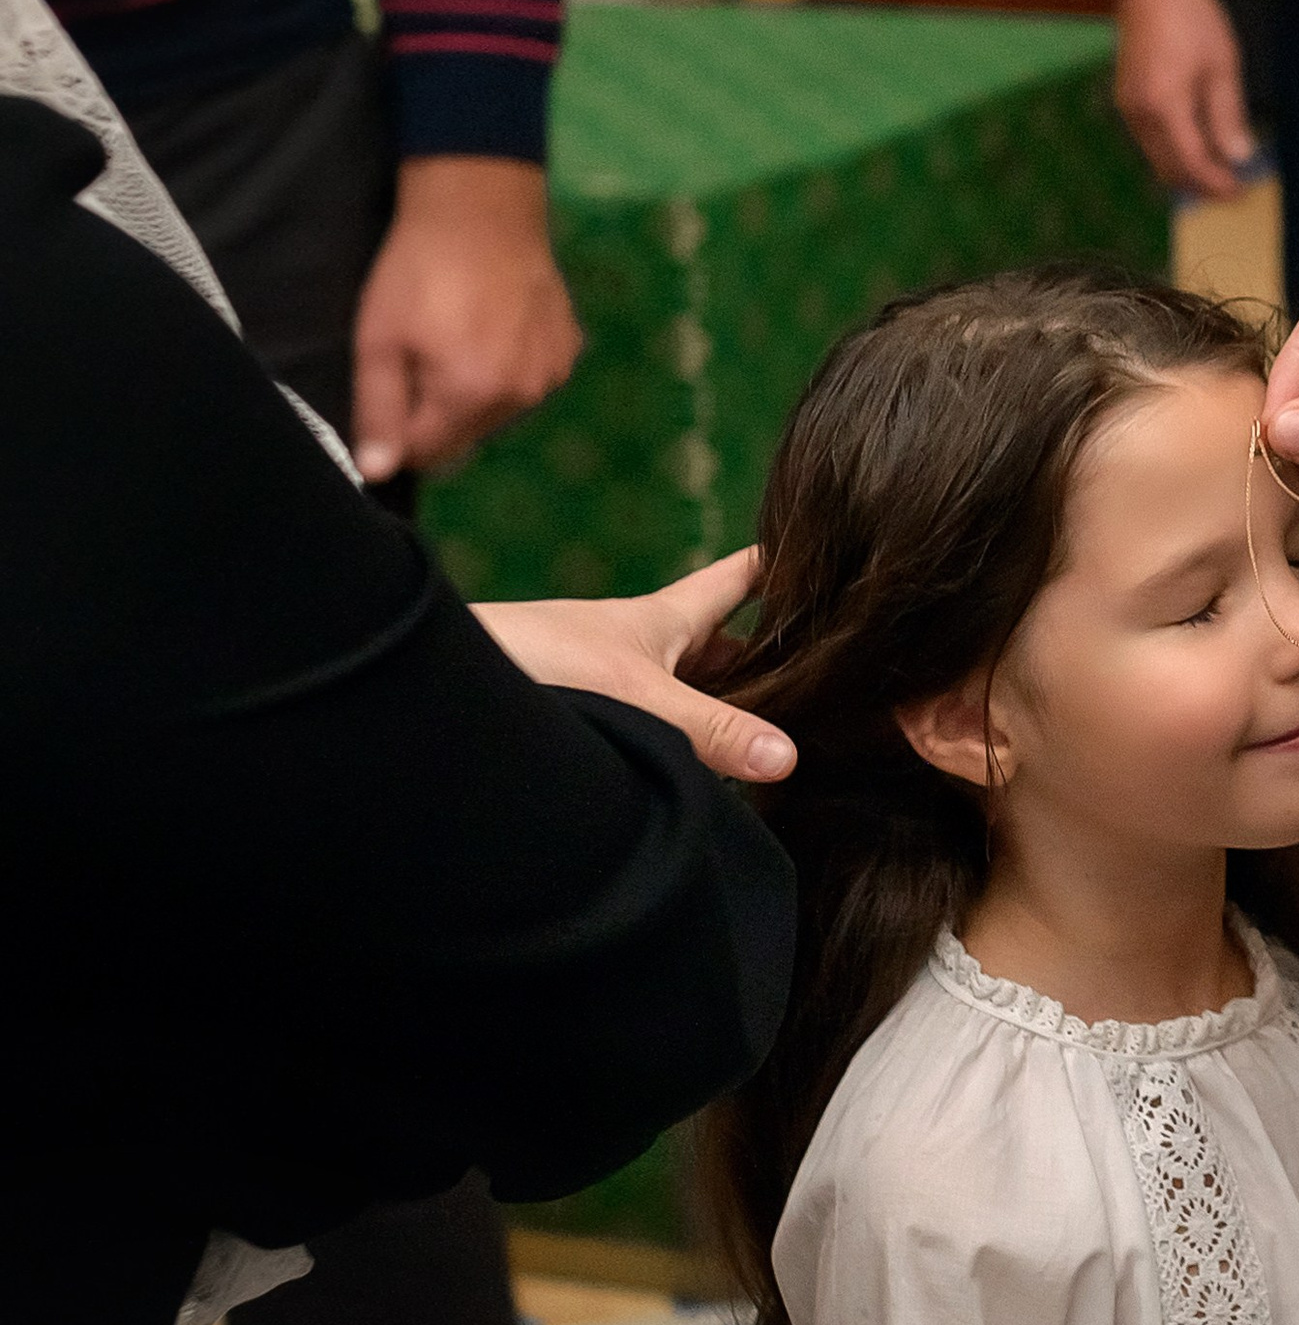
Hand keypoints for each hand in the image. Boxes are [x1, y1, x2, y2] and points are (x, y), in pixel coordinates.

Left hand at [353, 155, 582, 481]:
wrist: (481, 205)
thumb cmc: (418, 270)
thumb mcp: (379, 339)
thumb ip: (378, 411)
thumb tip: (376, 474)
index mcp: (470, 397)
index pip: (427, 455)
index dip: (398, 432)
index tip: (391, 389)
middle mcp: (521, 397)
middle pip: (466, 438)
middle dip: (439, 413)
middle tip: (424, 354)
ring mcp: (552, 374)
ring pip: (499, 412)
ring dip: (476, 393)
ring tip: (462, 336)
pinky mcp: (569, 349)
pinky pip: (529, 381)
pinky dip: (510, 368)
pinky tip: (497, 326)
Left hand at [475, 545, 795, 784]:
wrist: (444, 690)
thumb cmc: (537, 661)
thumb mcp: (640, 697)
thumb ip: (713, 732)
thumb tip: (789, 757)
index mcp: (667, 619)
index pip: (737, 579)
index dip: (777, 564)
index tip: (820, 549)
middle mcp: (646, 646)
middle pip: (723, 645)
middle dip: (771, 655)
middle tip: (829, 676)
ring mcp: (618, 682)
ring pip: (689, 690)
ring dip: (728, 707)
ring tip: (786, 733)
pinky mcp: (591, 719)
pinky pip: (659, 728)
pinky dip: (689, 743)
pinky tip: (709, 775)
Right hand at [1112, 0, 1257, 199]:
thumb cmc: (1193, 20)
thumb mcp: (1222, 67)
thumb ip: (1228, 116)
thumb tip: (1239, 156)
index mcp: (1165, 106)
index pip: (1191, 162)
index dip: (1216, 182)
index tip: (1238, 190)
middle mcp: (1139, 114)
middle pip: (1169, 168)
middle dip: (1200, 184)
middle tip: (1230, 186)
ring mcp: (1128, 108)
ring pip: (1156, 158)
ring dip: (1186, 170)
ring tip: (1218, 169)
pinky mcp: (1126, 100)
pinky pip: (1149, 140)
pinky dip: (1172, 151)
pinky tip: (1196, 145)